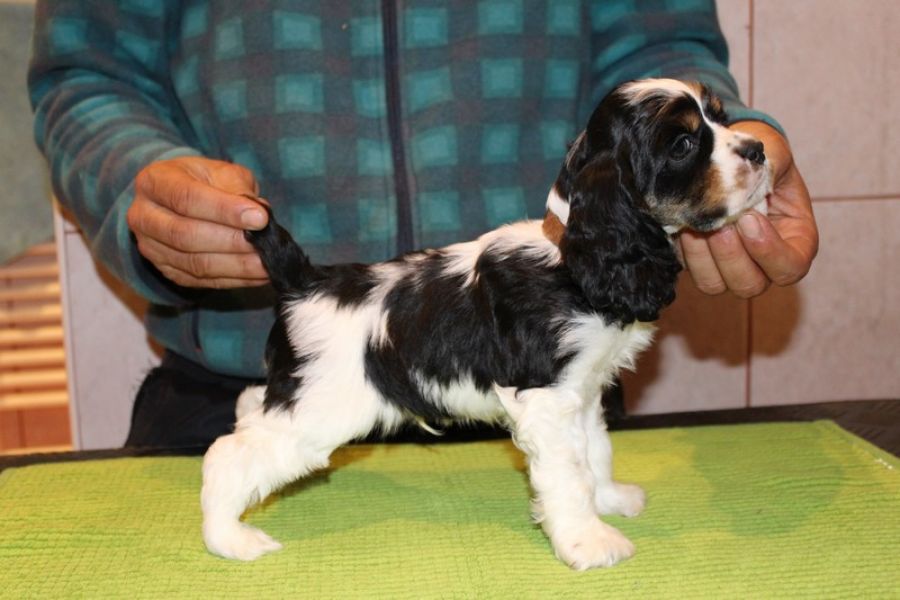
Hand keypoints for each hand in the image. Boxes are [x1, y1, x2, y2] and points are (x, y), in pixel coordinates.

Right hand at [126, 156, 269, 287]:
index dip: (224, 210)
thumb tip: (259, 213)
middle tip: (264, 245)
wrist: (181, 199)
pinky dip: (234, 279)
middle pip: (186, 235)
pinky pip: (201, 280)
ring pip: (194, 263)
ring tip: (267, 263)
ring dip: (236, 266)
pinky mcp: (167, 271)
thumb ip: (236, 188)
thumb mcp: (220, 172)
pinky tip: (258, 275)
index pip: (187, 198)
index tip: (260, 218)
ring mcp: (151, 248)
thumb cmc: (204, 182)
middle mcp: (144, 216)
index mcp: (154, 182)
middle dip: (231, 242)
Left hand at [678, 121, 818, 297]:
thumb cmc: (761, 157)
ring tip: (699, 222)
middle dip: (731, 256)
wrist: (732, 157)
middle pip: (749, 284)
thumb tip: (741, 181)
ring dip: (703, 256)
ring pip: (715, 284)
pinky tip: (684, 223)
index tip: (749, 219)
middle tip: (721, 224)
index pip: (790, 267)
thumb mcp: (773, 155)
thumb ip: (766, 167)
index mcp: (795, 240)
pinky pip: (689, 270)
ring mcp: (729, 266)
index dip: (769, 252)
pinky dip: (684, 250)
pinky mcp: (700, 261)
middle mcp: (763, 262)